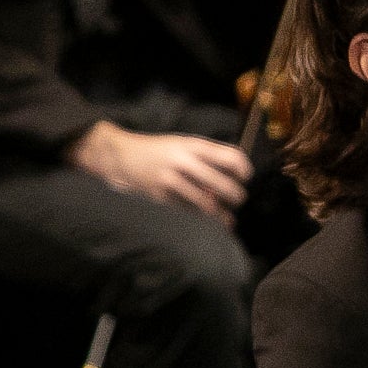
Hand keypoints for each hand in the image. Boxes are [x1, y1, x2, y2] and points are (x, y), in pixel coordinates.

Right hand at [69, 121, 251, 225]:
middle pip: (221, 182)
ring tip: (228, 218)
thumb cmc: (159, 150)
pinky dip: (203, 219)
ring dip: (221, 213)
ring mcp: (170, 179)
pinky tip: (212, 225)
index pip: (229, 156)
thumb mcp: (183, 143)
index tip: (246, 177)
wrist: (121, 155)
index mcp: (192, 144)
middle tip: (240, 199)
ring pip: (206, 201)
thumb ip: (207, 155)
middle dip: (236, 195)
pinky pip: (188, 211)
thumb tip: (235, 173)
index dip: (243, 169)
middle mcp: (182, 161)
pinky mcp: (160, 196)